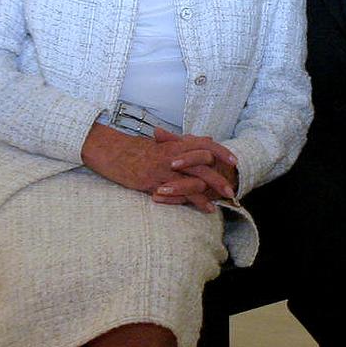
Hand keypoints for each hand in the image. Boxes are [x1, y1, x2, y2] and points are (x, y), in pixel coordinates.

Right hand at [81, 123, 230, 212]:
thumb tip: (207, 138)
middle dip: (220, 176)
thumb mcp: (161, 144)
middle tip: (232, 190)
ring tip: (224, 201)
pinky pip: (181, 191)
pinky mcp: (156, 180)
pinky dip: (196, 200)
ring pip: (195, 177)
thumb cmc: (135, 149)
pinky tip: (206, 208)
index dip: (221, 151)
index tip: (234, 161)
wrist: (111, 152)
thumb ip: (184, 143)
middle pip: (204, 162)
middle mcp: (173, 153)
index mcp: (175, 143)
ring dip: (211, 190)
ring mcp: (164, 167)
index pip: (204, 144)